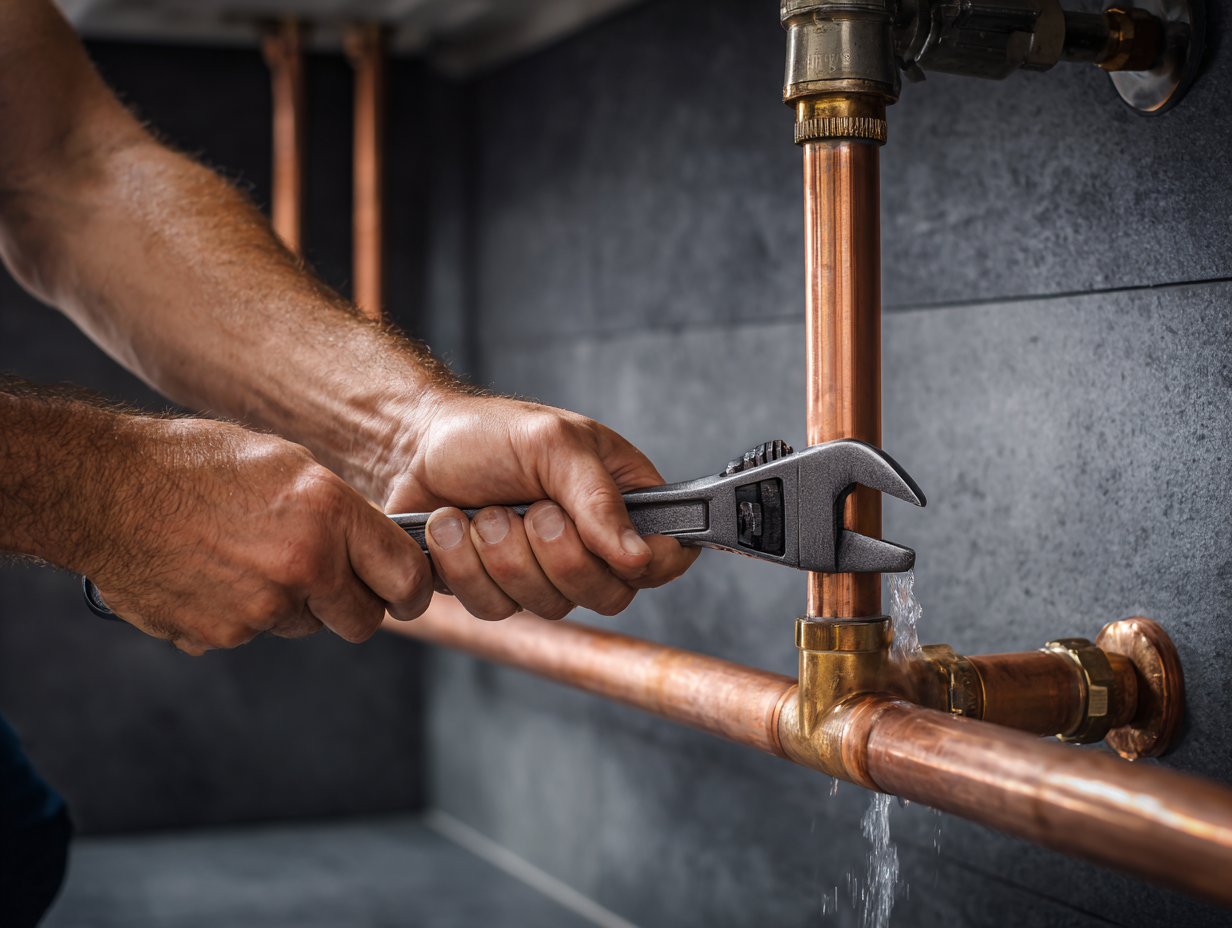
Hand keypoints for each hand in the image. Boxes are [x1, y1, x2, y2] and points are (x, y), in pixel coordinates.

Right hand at [87, 417, 432, 654]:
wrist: (104, 490)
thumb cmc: (197, 463)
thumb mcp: (287, 464)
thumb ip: (337, 512)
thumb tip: (373, 548)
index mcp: (329, 513)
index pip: (406, 574)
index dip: (412, 587)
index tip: (407, 590)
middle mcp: (304, 565)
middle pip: (363, 621)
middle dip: (353, 606)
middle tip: (328, 580)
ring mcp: (261, 607)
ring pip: (304, 625)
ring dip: (291, 604)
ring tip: (247, 556)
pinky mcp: (221, 634)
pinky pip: (253, 633)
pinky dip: (242, 612)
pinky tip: (213, 573)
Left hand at [381, 392, 699, 620]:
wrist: (414, 446)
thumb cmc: (490, 433)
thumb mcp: (554, 445)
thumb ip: (600, 498)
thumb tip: (637, 556)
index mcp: (622, 504)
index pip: (666, 558)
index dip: (648, 564)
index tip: (614, 548)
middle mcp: (590, 547)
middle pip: (608, 596)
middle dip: (559, 556)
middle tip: (532, 511)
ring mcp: (542, 575)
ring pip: (546, 607)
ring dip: (503, 555)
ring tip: (483, 511)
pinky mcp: (494, 592)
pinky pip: (493, 609)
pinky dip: (464, 565)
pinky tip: (453, 528)